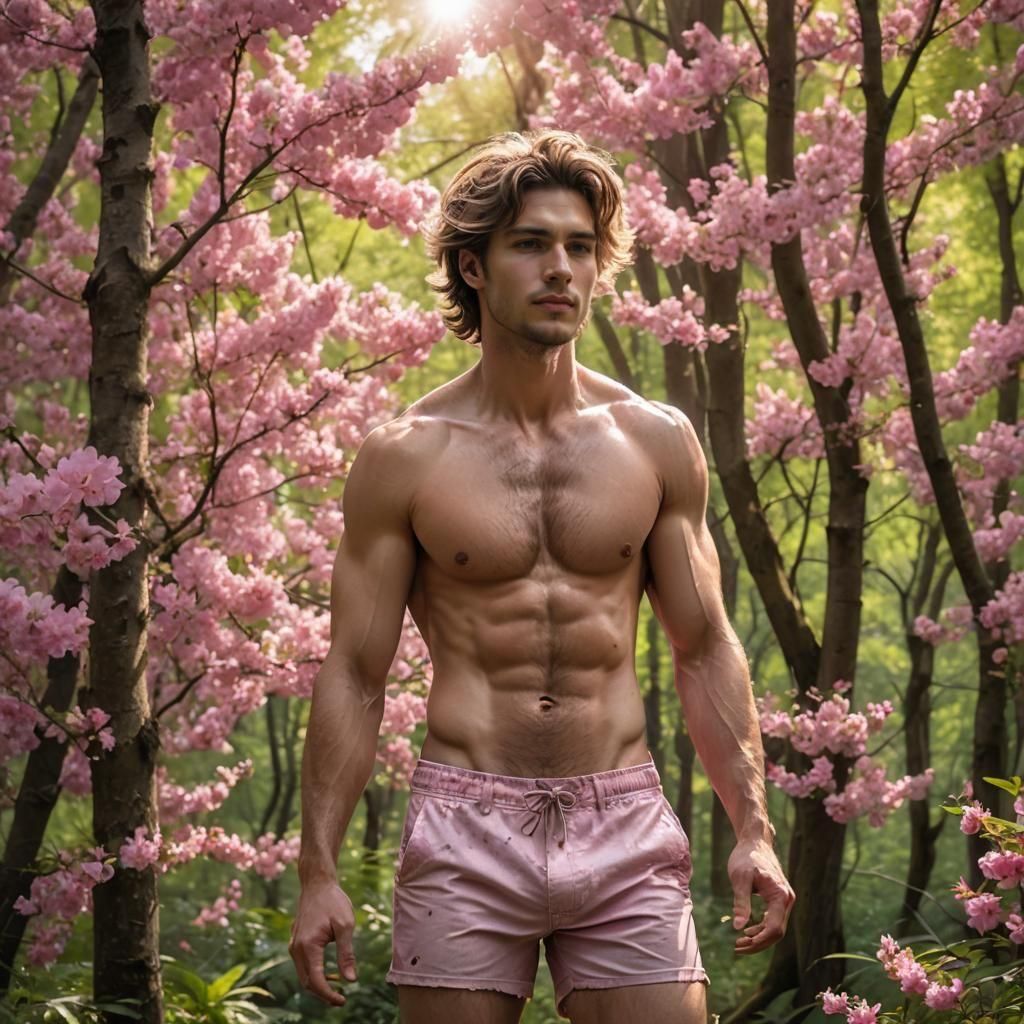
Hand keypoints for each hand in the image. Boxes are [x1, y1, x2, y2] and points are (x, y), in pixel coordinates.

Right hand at [289, 881, 357, 1005]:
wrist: (317, 883)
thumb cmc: (333, 901)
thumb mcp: (345, 925)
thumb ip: (346, 953)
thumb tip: (351, 980)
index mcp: (308, 946)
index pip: (316, 981)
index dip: (329, 995)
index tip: (343, 1000)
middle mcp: (296, 948)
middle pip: (307, 982)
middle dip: (323, 993)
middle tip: (341, 998)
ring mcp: (294, 945)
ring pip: (303, 975)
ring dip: (318, 985)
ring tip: (337, 988)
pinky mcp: (296, 942)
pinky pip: (302, 965)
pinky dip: (314, 974)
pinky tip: (329, 973)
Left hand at [728, 837, 793, 954]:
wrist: (755, 842)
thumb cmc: (746, 857)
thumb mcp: (739, 878)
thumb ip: (740, 902)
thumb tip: (738, 927)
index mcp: (780, 896)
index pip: (774, 928)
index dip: (759, 941)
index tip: (740, 944)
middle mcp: (786, 900)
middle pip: (777, 932)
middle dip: (758, 943)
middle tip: (737, 947)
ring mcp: (784, 900)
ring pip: (776, 928)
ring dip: (759, 938)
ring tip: (739, 942)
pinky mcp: (779, 899)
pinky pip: (773, 920)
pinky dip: (762, 929)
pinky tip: (747, 931)